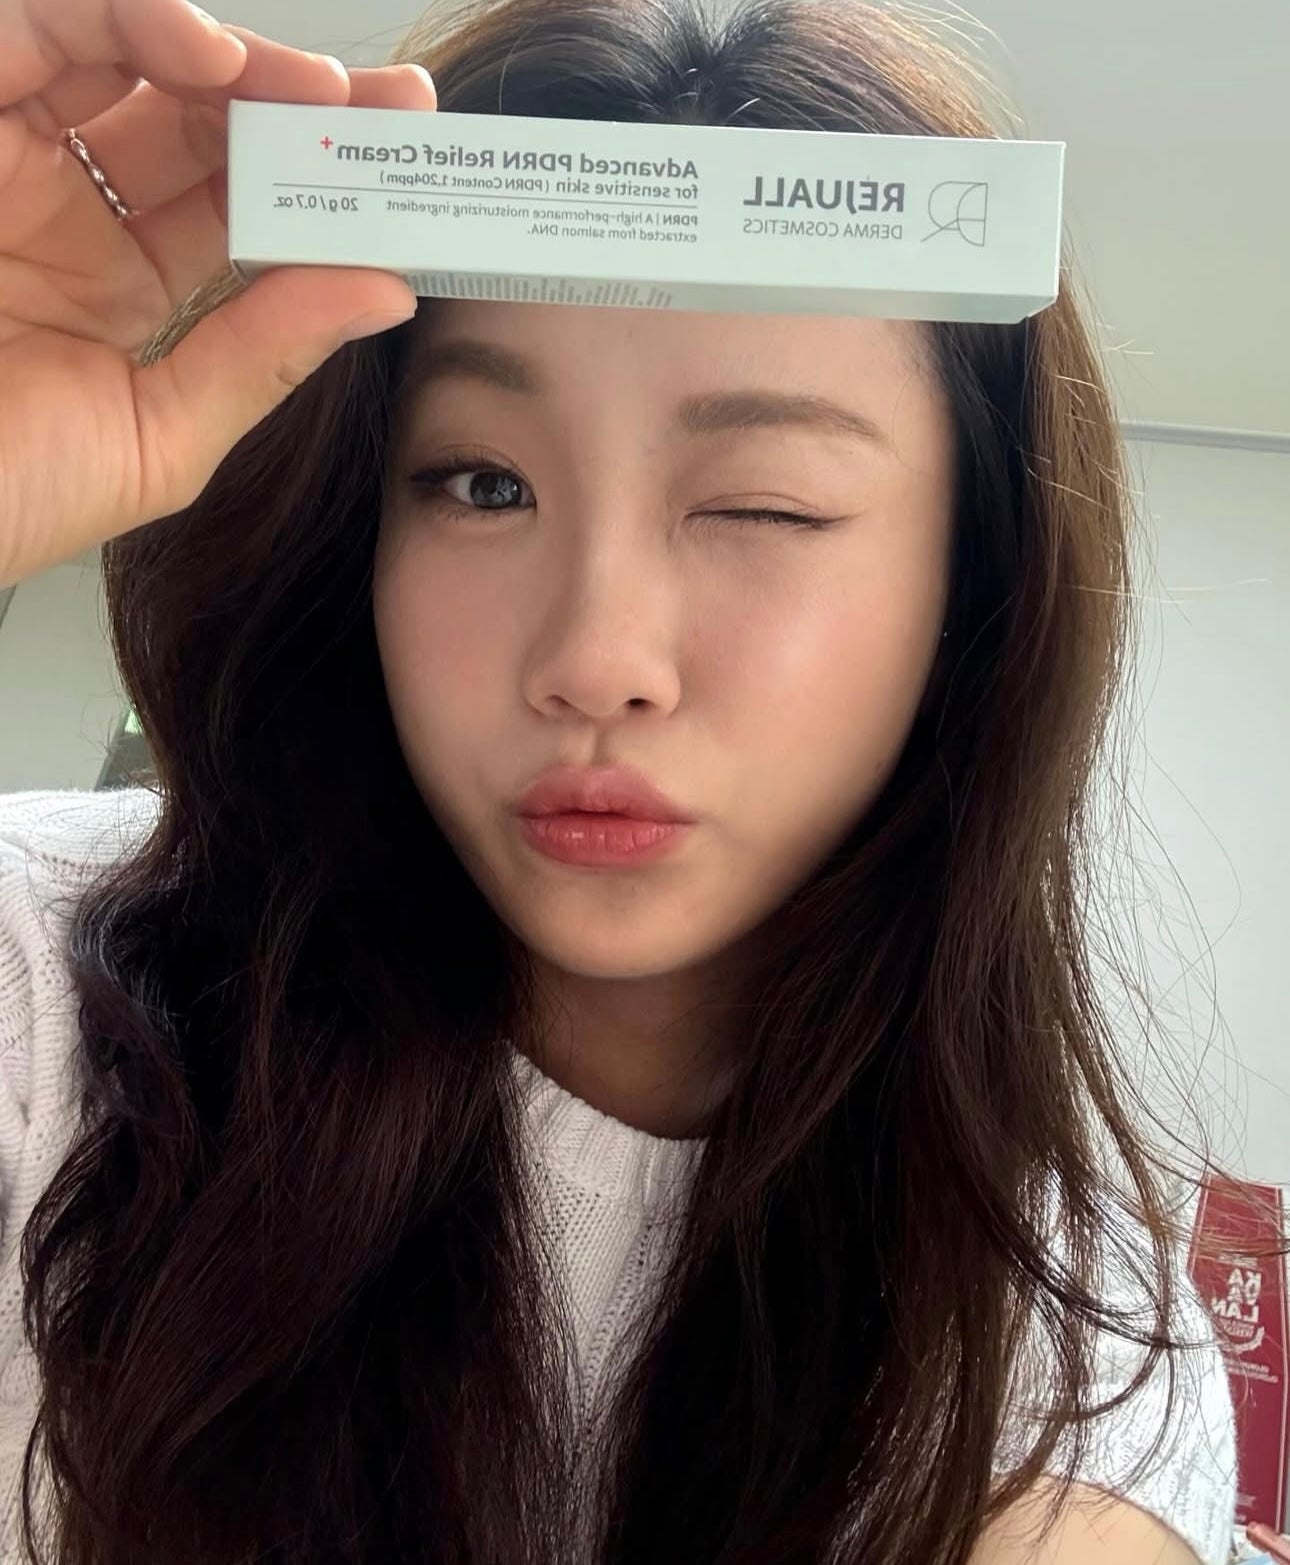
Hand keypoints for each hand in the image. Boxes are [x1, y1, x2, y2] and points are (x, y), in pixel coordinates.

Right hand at [0, 0, 435, 586]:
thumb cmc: (1, 493)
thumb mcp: (155, 438)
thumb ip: (262, 359)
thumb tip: (386, 293)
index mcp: (119, 284)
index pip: (237, 205)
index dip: (318, 178)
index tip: (402, 162)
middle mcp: (65, 207)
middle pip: (195, 119)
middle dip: (296, 104)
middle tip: (389, 106)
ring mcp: (2, 154)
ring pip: (122, 54)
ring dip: (230, 59)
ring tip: (312, 91)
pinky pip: (30, 28)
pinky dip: (119, 19)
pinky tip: (203, 55)